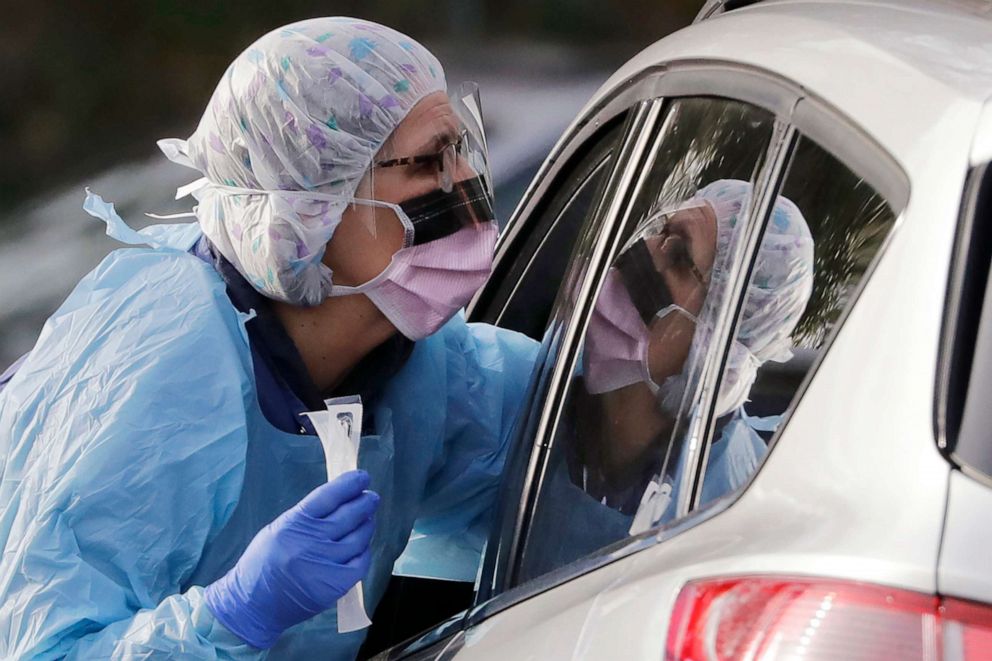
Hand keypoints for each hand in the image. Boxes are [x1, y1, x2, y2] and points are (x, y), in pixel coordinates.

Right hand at [205, 470, 378, 648]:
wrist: (253, 605)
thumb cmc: (263, 562)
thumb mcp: (278, 529)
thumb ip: (307, 516)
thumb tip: (340, 500)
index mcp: (294, 523)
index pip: (329, 496)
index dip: (349, 484)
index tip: (363, 477)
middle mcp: (311, 541)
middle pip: (348, 515)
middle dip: (364, 503)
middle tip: (372, 498)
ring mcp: (324, 564)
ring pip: (358, 538)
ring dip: (367, 526)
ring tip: (368, 519)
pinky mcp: (334, 585)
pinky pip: (359, 562)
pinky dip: (364, 551)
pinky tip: (362, 546)